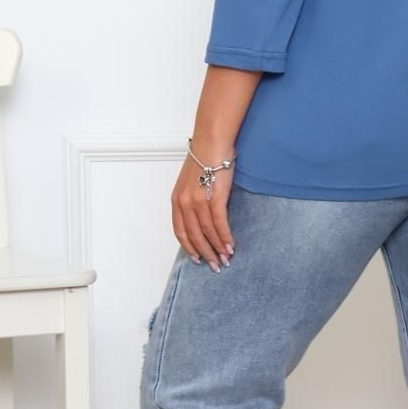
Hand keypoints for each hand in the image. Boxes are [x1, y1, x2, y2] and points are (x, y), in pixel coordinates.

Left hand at [172, 150, 234, 270]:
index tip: (197, 258)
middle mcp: (184, 203)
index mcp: (176, 200)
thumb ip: (192, 199)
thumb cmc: (205, 159)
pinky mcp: (214, 197)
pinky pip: (219, 223)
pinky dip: (225, 237)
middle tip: (214, 266)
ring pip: (207, 232)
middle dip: (204, 253)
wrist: (212, 142)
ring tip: (226, 259)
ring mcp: (198, 200)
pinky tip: (230, 246)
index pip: (180, 231)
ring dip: (217, 248)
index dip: (189, 247)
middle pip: (193, 236)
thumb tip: (202, 217)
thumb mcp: (191, 181)